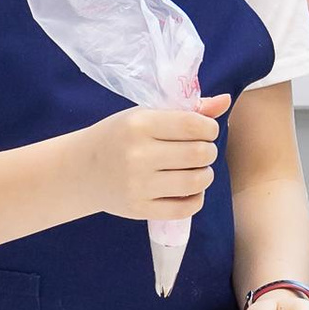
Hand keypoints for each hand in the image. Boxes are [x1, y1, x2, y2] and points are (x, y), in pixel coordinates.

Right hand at [89, 99, 228, 224]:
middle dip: (209, 151)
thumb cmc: (119, 136)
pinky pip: (185, 208)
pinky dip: (196, 198)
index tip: (205, 131)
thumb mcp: (145, 115)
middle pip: (200, 153)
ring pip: (197, 182)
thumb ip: (187, 110)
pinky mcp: (140, 209)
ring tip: (197, 169)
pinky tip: (189, 190)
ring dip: (206, 175)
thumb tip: (226, 101)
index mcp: (139, 124)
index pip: (194, 125)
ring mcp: (138, 185)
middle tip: (201, 151)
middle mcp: (138, 155)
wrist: (82, 170)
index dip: (210, 128)